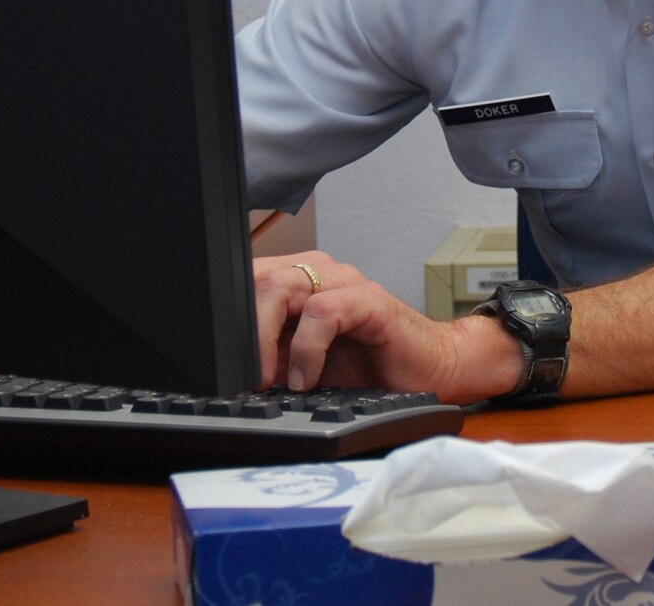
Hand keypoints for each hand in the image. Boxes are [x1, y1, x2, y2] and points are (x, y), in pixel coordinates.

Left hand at [252, 251, 520, 403]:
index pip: (247, 279)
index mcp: (300, 282)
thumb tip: (230, 370)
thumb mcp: (304, 366)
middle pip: (257, 279)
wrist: (432, 372)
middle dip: (242, 330)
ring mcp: (345, 283)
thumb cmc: (370, 369)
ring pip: (282, 287)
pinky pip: (323, 311)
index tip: (221, 361)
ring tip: (269, 379)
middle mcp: (320, 274)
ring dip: (265, 338)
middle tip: (242, 375)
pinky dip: (306, 348)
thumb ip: (272, 356)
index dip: (228, 315)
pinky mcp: (369, 300)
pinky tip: (306, 380)